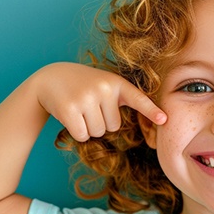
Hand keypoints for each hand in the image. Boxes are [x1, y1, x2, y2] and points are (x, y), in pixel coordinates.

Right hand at [34, 63, 166, 141]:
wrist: (50, 78)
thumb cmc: (84, 86)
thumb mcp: (105, 85)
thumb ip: (122, 99)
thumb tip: (143, 119)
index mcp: (117, 82)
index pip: (137, 98)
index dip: (151, 110)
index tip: (164, 120)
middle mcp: (104, 88)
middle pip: (114, 126)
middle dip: (101, 121)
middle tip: (89, 105)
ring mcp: (86, 98)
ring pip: (99, 132)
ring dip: (89, 127)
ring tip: (80, 109)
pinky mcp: (69, 109)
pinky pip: (83, 136)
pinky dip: (77, 132)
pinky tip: (70, 116)